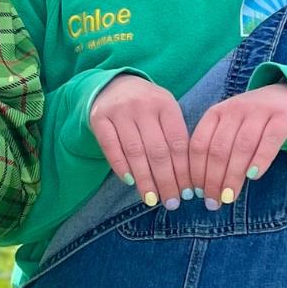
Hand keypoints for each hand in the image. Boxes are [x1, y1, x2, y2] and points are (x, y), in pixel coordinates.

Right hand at [88, 74, 193, 208]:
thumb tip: (187, 180)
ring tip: (151, 199)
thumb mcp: (165, 113)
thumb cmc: (147, 107)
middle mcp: (143, 105)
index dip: (183, 171)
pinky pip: (111, 147)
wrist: (113, 85)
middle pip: (157, 150)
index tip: (187, 193)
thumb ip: (174, 138)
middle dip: (166, 180)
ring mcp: (119, 110)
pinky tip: (129, 182)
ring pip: (135, 152)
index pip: (177, 142)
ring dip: (144, 180)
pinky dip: (120, 167)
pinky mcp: (99, 117)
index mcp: (165, 104)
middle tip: (171, 203)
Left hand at [187, 83, 286, 209]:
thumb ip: (216, 150)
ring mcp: (259, 111)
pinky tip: (253, 177)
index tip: (196, 193)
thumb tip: (201, 188)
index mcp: (216, 113)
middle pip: (219, 148)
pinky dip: (260, 159)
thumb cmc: (253, 122)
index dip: (196, 171)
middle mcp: (235, 109)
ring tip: (229, 197)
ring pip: (242, 147)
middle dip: (213, 179)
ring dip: (233, 176)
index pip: (199, 144)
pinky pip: (270, 140)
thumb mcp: (230, 129)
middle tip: (213, 202)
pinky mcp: (283, 117)